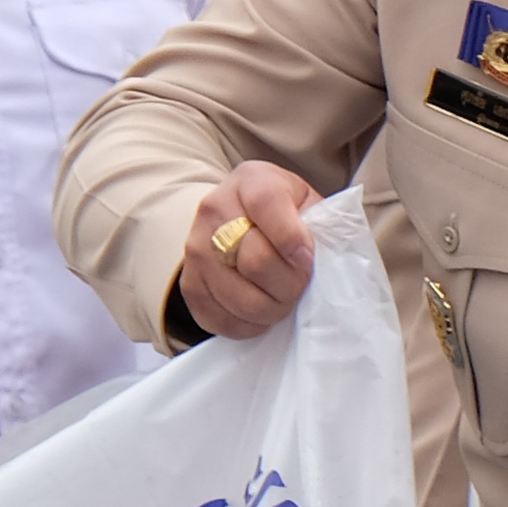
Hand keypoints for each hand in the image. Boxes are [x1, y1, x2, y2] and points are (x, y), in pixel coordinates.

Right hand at [174, 162, 321, 339]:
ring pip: (240, 298)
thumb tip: (315, 260)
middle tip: (301, 285)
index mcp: (252, 180)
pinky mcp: (189, 283)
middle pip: (256, 261)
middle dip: (290, 284)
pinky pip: (221, 319)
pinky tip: (262, 313)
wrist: (242, 222)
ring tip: (284, 300)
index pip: (267, 204)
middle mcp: (214, 209)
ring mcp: (195, 247)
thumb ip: (318, 223)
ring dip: (273, 309)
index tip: (308, 259)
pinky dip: (249, 326)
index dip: (293, 239)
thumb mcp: (309, 203)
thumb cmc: (288, 214)